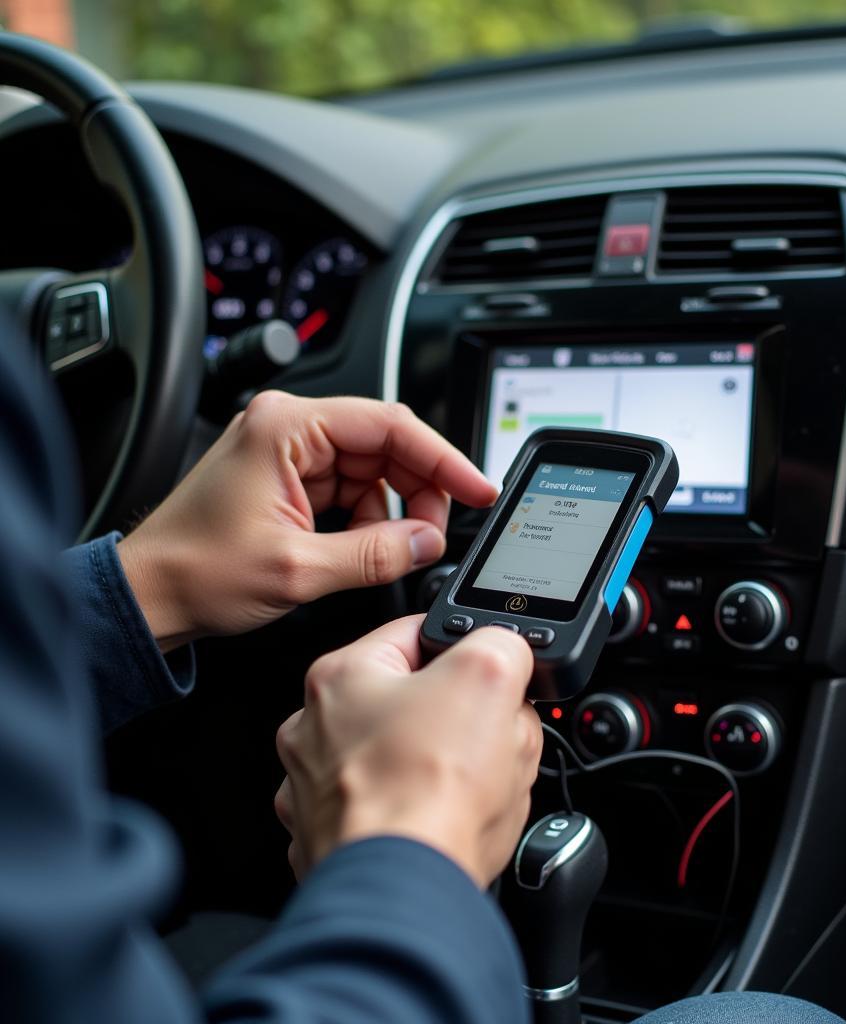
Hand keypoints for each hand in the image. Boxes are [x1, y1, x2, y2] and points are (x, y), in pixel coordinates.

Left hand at [117, 393, 496, 649]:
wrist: (150, 594)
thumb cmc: (195, 570)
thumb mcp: (299, 569)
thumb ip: (375, 553)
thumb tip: (428, 541)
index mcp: (286, 427)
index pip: (390, 425)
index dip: (443, 459)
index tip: (477, 487)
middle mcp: (288, 427)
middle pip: (386, 444)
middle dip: (418, 490)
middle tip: (434, 534)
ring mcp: (289, 451)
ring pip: (373, 469)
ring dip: (392, 510)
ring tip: (389, 550)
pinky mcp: (290, 476)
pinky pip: (352, 488)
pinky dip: (369, 518)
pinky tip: (364, 546)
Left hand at [274, 616, 541, 887]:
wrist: (406, 888)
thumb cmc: (427, 789)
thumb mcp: (489, 674)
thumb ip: (499, 643)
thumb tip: (505, 649)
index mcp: (341, 677)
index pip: (417, 637)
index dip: (469, 654)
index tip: (493, 675)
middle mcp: (316, 732)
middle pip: (419, 704)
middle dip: (468, 720)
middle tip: (492, 739)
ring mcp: (320, 794)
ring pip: (411, 762)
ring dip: (453, 772)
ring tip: (477, 788)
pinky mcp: (336, 843)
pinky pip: (398, 813)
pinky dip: (427, 817)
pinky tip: (451, 822)